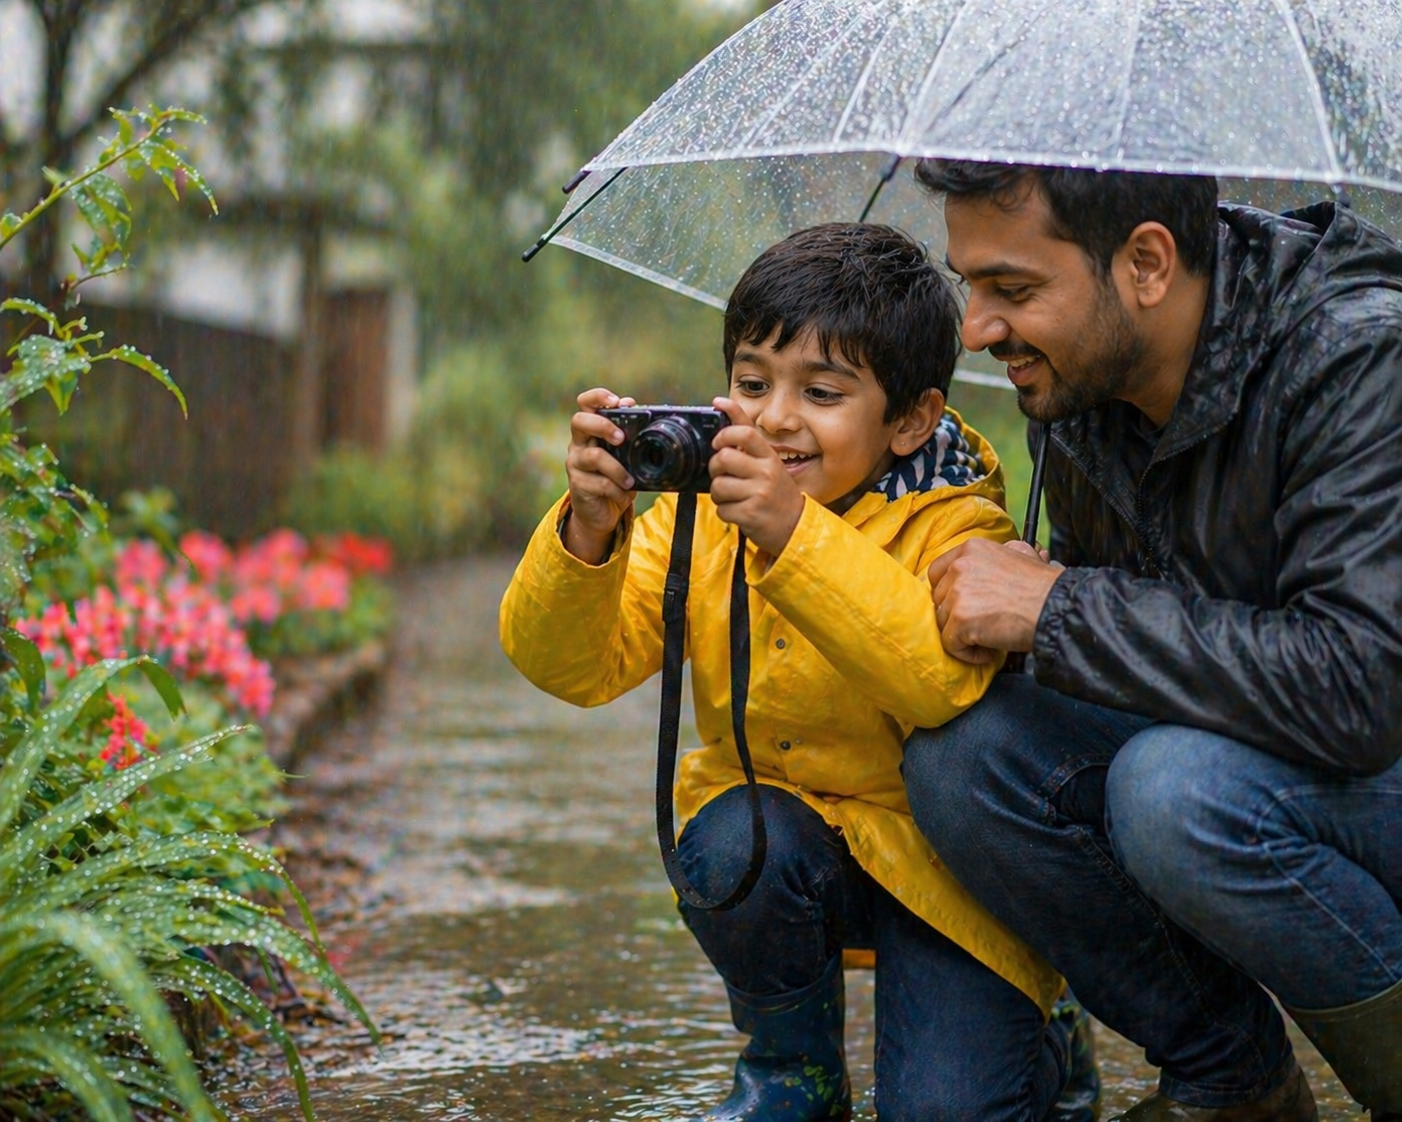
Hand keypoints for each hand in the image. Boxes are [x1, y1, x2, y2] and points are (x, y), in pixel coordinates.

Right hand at [564, 387, 636, 562]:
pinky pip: (600, 484)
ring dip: (618, 469)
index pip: (585, 404)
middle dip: (603, 426)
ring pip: (594, 457)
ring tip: (630, 481)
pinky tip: (623, 495)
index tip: (616, 402)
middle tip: (621, 438)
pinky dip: (617, 491)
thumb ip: (628, 431)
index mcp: (590, 431)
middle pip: (579, 421)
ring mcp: (575, 464)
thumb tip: (631, 403)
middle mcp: (578, 444)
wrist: (601, 512)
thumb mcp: (625, 455)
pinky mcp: (577, 485)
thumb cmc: (614, 478)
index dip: (598, 397)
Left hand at [707, 396, 804, 555]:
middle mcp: (766, 473)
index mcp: (770, 458)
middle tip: (721, 474)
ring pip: (718, 486)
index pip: (746, 433)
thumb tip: (720, 402)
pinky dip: (725, 512)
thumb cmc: (777, 493)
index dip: (725, 434)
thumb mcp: (769, 463)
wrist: (795, 527)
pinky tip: (739, 511)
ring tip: (732, 497)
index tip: (718, 442)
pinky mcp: (750, 515)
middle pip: (724, 458)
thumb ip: (747, 438)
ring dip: (718, 494)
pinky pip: (722, 509)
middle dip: (715, 468)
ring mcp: (759, 494)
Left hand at [928, 538, 1064, 663]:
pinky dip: (968, 654)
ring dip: (963, 635)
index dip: (947, 593)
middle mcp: (960, 566)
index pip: (937, 572)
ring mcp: (958, 592)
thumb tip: (986, 563)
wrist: (1056, 608)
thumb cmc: (1043, 587)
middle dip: (957, 616)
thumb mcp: (1021, 553)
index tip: (963, 606)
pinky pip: (950, 644)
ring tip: (989, 639)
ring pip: (943, 622)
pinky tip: (989, 651)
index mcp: (971, 549)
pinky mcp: (960, 619)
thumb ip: (997, 554)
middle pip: (939, 599)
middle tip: (982, 625)